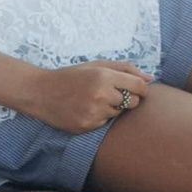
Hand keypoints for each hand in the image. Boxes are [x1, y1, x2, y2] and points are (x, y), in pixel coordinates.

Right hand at [22, 58, 152, 133]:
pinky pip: (104, 123)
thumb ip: (124, 69)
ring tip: (93, 100)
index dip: (142, 89)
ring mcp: (93, 112)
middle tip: (112, 94)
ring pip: (118, 114)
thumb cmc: (71, 76)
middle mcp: (100, 94)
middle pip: (132, 102)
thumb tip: (150, 78)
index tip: (139, 90)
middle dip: (128, 99)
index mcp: (103, 76)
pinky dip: (99, 118)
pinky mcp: (87, 126)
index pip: (139, 86)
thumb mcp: (96, 65)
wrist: (41, 92)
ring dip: (111, 108)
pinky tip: (85, 109)